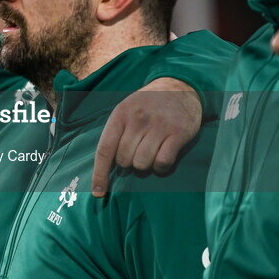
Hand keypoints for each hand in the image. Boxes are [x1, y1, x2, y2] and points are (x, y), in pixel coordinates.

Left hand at [92, 77, 201, 195]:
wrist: (180, 86)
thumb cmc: (148, 104)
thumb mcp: (126, 109)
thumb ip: (116, 133)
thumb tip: (105, 166)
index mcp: (120, 114)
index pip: (104, 149)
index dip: (100, 174)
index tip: (98, 193)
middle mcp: (138, 119)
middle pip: (124, 160)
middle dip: (129, 163)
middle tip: (138, 152)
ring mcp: (158, 126)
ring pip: (142, 163)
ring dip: (146, 165)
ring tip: (151, 153)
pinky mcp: (178, 133)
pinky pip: (163, 162)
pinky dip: (161, 167)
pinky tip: (163, 157)